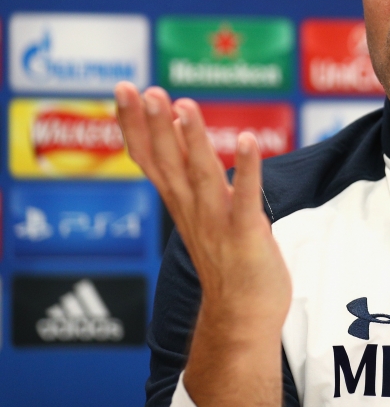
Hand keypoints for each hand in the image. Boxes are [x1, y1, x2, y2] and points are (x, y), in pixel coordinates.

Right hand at [115, 82, 289, 406]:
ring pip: (199, 174)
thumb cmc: (228, 262)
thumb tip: (179, 129)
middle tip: (143, 89)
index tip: (125, 89)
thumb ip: (191, 175)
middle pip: (166, 162)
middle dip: (153, 125)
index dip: (136, 124)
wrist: (242, 317)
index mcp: (180, 203)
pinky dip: (246, 168)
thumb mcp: (203, 212)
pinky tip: (248, 140)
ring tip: (183, 106)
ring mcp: (217, 221)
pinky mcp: (246, 233)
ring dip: (192, 140)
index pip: (150, 158)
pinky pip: (245, 197)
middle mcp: (192, 209)